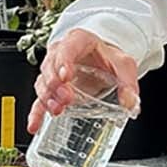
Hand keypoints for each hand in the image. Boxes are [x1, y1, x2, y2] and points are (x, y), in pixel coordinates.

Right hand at [27, 28, 141, 133]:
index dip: (64, 62)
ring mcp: (53, 71)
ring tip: (58, 110)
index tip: (66, 76)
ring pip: (42, 82)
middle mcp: (61, 53)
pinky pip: (39, 99)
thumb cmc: (108, 57)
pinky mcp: (51, 89)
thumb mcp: (124, 65)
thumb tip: (131, 103)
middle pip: (50, 66)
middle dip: (55, 84)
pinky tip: (35, 126)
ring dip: (47, 97)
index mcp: (78, 41)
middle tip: (67, 98)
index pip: (67, 48)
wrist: (103, 58)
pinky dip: (36, 113)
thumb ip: (128, 83)